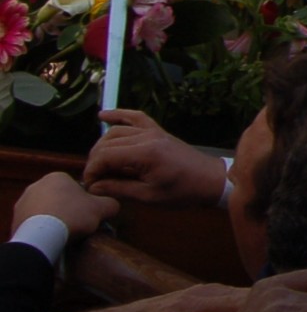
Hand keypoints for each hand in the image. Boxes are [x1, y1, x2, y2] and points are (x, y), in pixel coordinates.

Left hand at [12, 173, 116, 237]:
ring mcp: (23, 203)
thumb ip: (110, 203)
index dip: (84, 200)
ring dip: (53, 219)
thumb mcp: (101, 208)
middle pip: (58, 197)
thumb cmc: (72, 215)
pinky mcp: (15, 220)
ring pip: (45, 210)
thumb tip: (112, 206)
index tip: (87, 213)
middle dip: (67, 209)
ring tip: (63, 233)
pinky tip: (51, 238)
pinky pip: (34, 223)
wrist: (42, 237)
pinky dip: (42, 229)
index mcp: (57, 176)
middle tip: (77, 223)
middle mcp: (36, 185)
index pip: (74, 186)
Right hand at [84, 110, 229, 206]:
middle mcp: (147, 137)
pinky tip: (103, 116)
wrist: (210, 179)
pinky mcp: (158, 131)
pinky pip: (136, 117)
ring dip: (102, 146)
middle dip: (95, 161)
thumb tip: (93, 186)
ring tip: (98, 166)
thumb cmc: (182, 192)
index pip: (105, 156)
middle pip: (107, 143)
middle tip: (95, 180)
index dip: (92, 171)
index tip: (90, 186)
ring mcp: (153, 131)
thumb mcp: (148, 196)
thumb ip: (118, 188)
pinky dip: (119, 115)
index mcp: (145, 153)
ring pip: (116, 131)